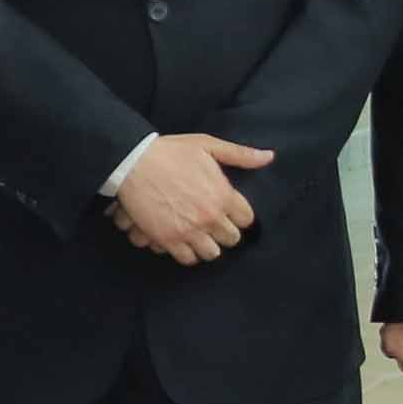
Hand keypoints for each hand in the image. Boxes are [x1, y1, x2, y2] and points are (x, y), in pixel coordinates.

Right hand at [108, 130, 265, 263]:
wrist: (134, 162)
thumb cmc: (171, 152)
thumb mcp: (208, 145)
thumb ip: (240, 154)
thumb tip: (269, 157)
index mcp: (223, 195)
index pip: (246, 220)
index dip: (239, 216)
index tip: (230, 213)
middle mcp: (210, 216)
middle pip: (231, 239)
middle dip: (224, 232)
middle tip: (213, 225)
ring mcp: (189, 230)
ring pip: (211, 253)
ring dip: (207, 245)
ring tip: (200, 235)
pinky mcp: (168, 239)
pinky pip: (187, 258)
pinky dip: (187, 253)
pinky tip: (184, 242)